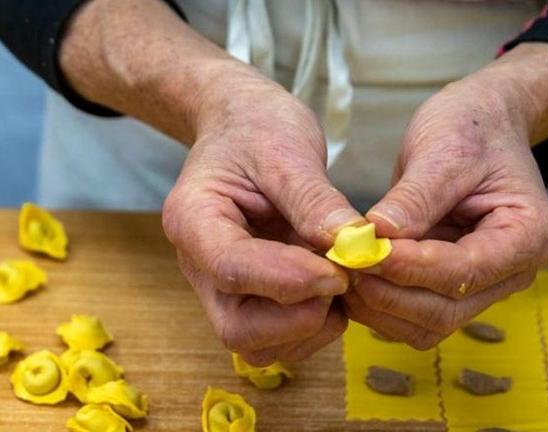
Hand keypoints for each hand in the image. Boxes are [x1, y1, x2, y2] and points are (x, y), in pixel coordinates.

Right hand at [163, 64, 364, 365]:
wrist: (242, 125)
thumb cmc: (257, 129)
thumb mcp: (287, 149)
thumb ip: (316, 201)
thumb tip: (353, 246)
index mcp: (194, 219)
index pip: (232, 269)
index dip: (288, 281)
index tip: (338, 272)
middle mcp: (201, 266)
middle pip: (238, 328)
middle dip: (298, 317)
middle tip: (342, 280)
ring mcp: (224, 287)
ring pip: (260, 345)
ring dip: (310, 325)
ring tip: (340, 278)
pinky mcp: (252, 297)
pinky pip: (279, 338)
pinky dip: (314, 324)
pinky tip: (334, 285)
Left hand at [343, 43, 547, 348]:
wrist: (482, 122)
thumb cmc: (473, 128)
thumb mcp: (445, 150)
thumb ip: (415, 198)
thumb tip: (376, 238)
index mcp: (528, 235)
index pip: (468, 270)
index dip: (413, 268)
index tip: (366, 253)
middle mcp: (511, 272)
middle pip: (447, 310)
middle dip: (391, 293)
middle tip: (344, 265)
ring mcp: (482, 285)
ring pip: (428, 324)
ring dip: (380, 306)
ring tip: (343, 270)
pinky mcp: (451, 287)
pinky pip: (414, 315)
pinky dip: (380, 305)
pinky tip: (353, 277)